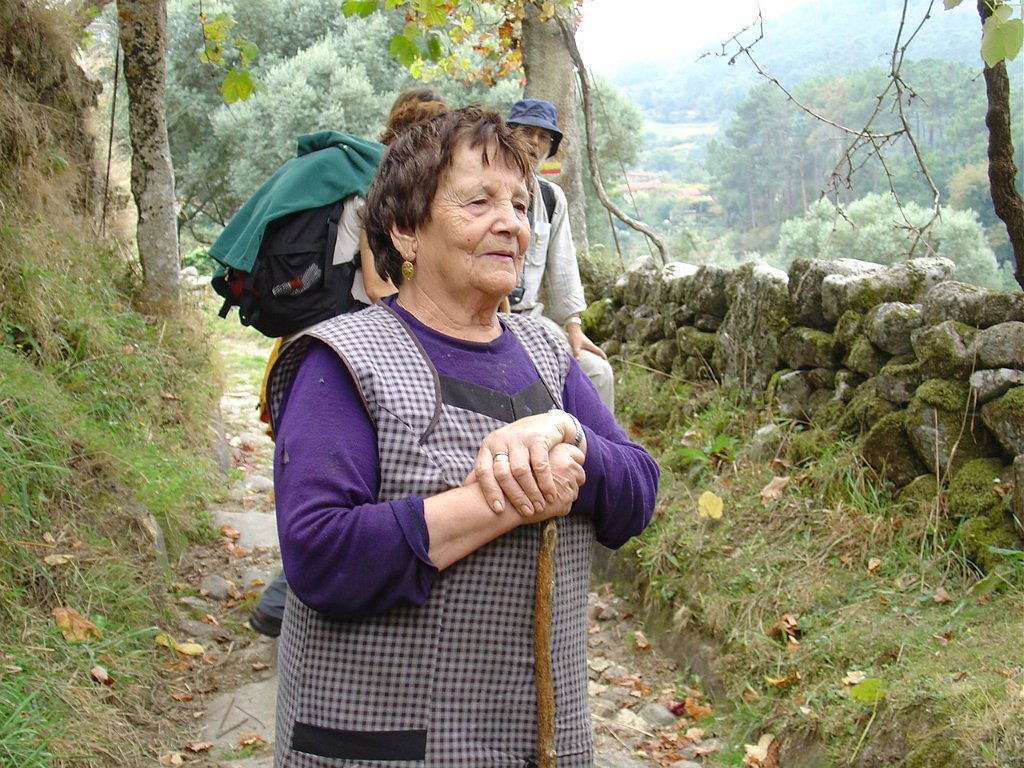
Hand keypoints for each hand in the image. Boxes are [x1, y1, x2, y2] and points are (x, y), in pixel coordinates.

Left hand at [465, 411, 584, 515]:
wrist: (548, 423)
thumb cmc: (522, 443)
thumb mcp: (501, 452)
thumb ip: (487, 468)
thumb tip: (466, 487)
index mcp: (488, 445)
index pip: (483, 471)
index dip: (490, 492)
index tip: (499, 510)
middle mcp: (501, 440)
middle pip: (502, 474)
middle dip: (514, 496)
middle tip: (526, 512)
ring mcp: (519, 438)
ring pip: (520, 471)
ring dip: (531, 492)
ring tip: (539, 507)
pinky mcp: (537, 438)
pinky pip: (540, 465)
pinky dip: (546, 483)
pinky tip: (550, 495)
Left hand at [566, 323, 606, 360]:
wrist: (573, 329)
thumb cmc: (575, 337)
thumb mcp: (575, 345)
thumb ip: (576, 352)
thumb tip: (578, 360)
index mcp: (590, 345)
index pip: (599, 351)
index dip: (603, 355)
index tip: (606, 360)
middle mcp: (590, 345)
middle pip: (598, 351)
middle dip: (601, 356)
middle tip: (604, 362)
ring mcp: (587, 344)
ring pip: (594, 350)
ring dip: (596, 355)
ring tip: (597, 361)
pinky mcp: (584, 343)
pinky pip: (590, 349)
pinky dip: (591, 353)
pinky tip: (588, 356)